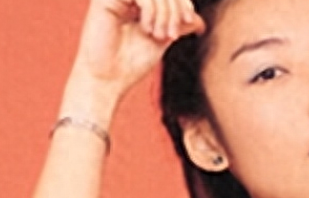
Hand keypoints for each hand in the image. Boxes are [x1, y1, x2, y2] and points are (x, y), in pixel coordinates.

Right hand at [70, 0, 205, 98]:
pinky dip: (150, 10)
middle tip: (171, 34)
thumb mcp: (162, 40)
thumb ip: (178, 26)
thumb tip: (199, 21)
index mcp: (139, 2)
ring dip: (163, 12)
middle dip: (174, 8)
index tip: (189, 19)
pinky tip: (146, 29)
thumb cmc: (131, 63)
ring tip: (159, 36)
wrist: (109, 79)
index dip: (182, 1)